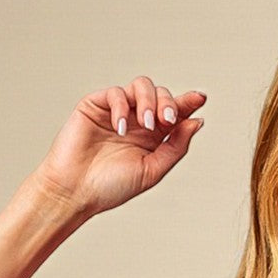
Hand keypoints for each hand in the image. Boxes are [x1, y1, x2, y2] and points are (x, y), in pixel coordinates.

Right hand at [28, 77, 206, 219]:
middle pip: (160, 95)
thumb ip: (176, 146)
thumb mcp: (153, 170)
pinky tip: (120, 128)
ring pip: (141, 86)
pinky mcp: (96, 105)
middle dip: (168, 103)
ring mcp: (117, 111)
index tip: (201, 98)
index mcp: (153, 137)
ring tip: (147, 123)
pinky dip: (121, 107)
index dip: (188, 102)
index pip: (174, 113)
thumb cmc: (111, 187)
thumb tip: (197, 122)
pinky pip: (116, 93)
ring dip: (149, 101)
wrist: (76, 191)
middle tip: (167, 120)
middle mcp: (137, 121)